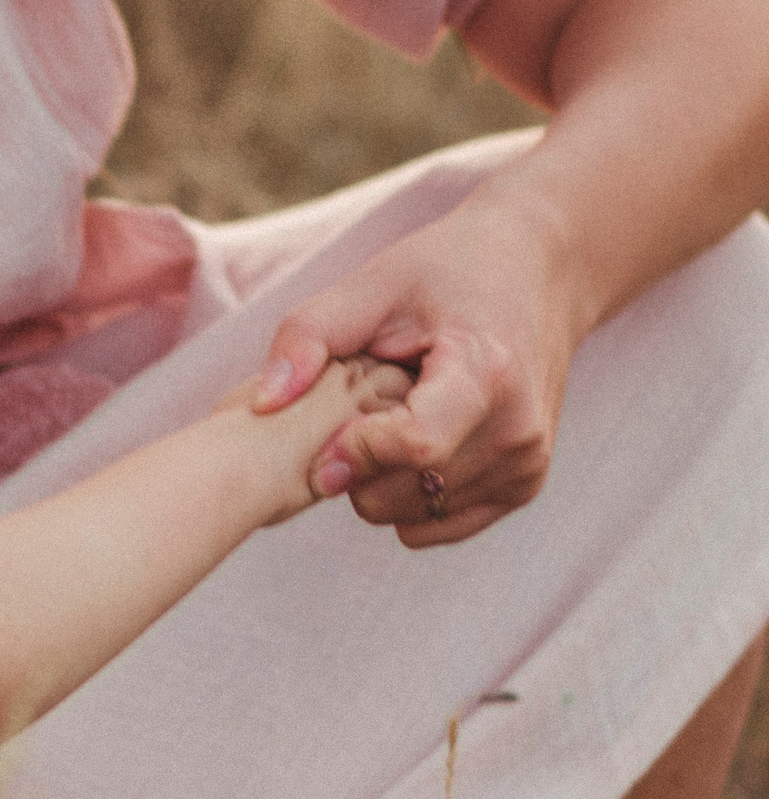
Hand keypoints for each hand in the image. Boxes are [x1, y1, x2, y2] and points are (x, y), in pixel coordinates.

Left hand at [250, 193, 583, 546]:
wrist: (536, 275)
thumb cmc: (445, 272)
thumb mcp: (371, 285)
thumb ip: (309, 337)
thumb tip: (263, 404)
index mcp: (486, 373)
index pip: (414, 447)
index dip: (353, 450)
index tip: (322, 433)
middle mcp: (519, 429)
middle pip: (405, 492)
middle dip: (355, 465)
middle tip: (351, 413)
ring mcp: (527, 464)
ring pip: (414, 516)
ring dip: (378, 481)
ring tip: (385, 419)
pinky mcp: (524, 486)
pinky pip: (436, 526)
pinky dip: (406, 497)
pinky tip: (403, 447)